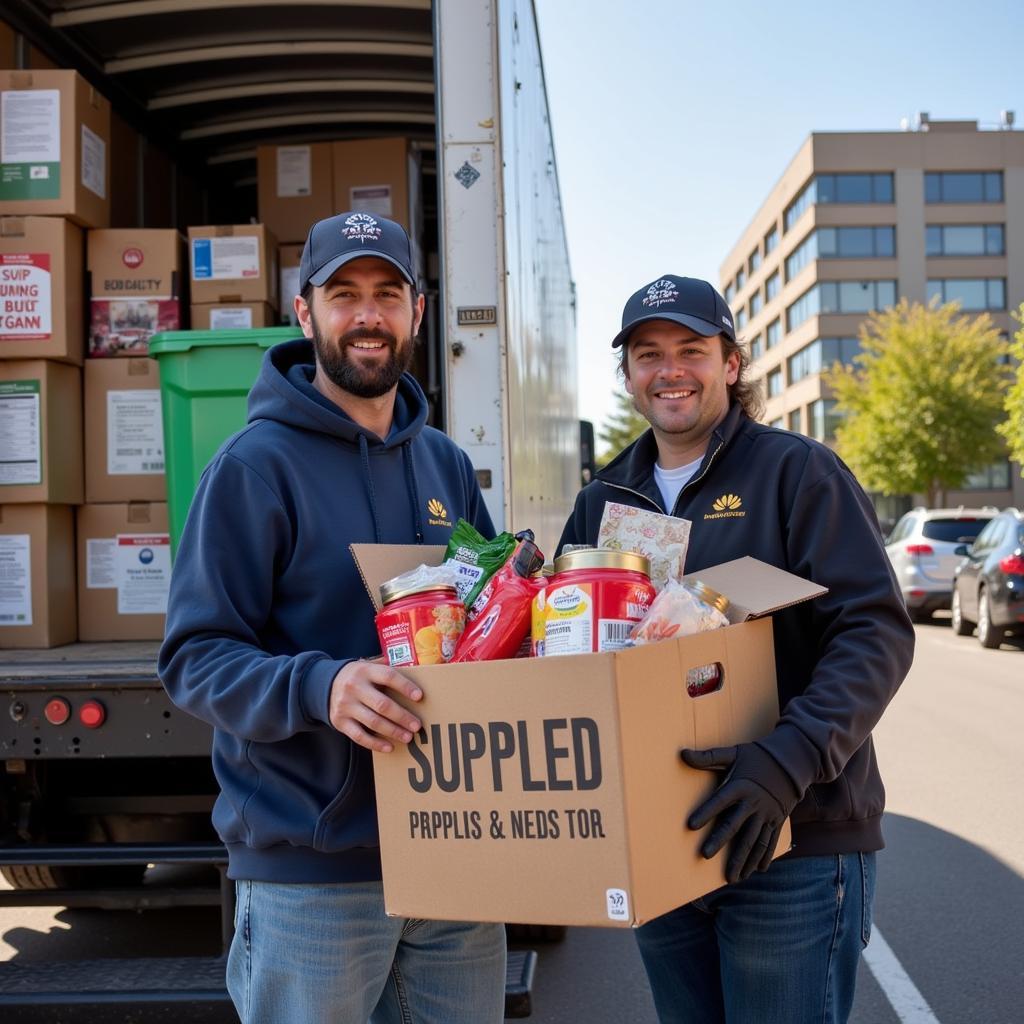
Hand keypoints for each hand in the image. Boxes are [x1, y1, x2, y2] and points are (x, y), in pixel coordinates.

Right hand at [328, 661, 422, 752]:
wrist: (323, 685)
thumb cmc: (357, 676)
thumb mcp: (368, 666)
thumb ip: (386, 668)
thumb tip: (416, 670)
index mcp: (365, 671)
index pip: (388, 677)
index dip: (405, 686)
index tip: (419, 697)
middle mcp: (354, 687)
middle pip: (382, 704)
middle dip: (402, 717)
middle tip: (417, 726)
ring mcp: (346, 705)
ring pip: (373, 722)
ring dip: (393, 731)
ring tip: (408, 737)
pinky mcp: (340, 721)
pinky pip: (359, 736)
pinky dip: (375, 743)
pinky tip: (389, 747)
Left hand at [681, 742, 799, 883]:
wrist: (792, 763)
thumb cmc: (758, 757)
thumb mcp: (734, 753)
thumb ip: (709, 757)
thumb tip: (683, 753)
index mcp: (740, 786)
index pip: (719, 801)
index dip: (705, 812)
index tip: (691, 826)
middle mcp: (754, 803)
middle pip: (735, 826)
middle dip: (720, 842)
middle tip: (705, 855)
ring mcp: (767, 815)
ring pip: (753, 841)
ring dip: (742, 860)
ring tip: (732, 877)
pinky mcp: (777, 821)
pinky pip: (770, 842)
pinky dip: (763, 857)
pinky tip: (757, 871)